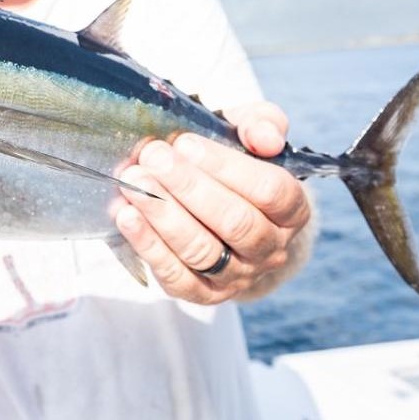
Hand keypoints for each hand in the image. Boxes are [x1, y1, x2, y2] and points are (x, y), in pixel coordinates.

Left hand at [114, 101, 310, 303]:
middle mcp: (271, 249)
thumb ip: (262, 125)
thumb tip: (265, 138)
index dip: (226, 166)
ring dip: (163, 214)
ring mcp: (238, 276)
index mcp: (292, 210)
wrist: (224, 213)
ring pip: (202, 251)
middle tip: (152, 157)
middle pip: (235, 223)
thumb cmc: (235, 166)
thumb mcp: (249, 135)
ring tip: (134, 181)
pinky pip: (175, 275)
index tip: (184, 142)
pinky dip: (148, 245)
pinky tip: (126, 214)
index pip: (269, 191)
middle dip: (188, 187)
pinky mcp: (203, 294)